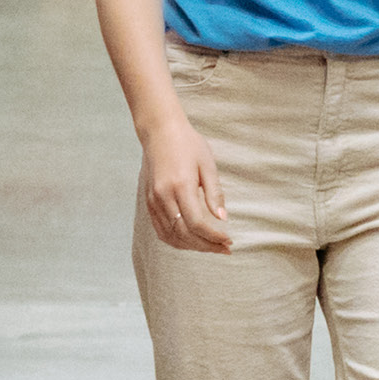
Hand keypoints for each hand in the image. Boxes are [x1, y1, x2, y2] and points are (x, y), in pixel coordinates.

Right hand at [138, 113, 231, 253]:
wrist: (160, 131)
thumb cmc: (188, 144)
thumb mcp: (207, 164)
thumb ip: (214, 193)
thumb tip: (222, 219)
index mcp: (180, 186)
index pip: (197, 223)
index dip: (213, 237)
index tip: (228, 241)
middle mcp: (163, 197)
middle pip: (184, 234)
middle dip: (206, 246)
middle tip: (224, 248)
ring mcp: (153, 201)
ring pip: (171, 236)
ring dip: (192, 246)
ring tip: (210, 246)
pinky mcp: (149, 202)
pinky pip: (161, 230)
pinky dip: (177, 240)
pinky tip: (191, 240)